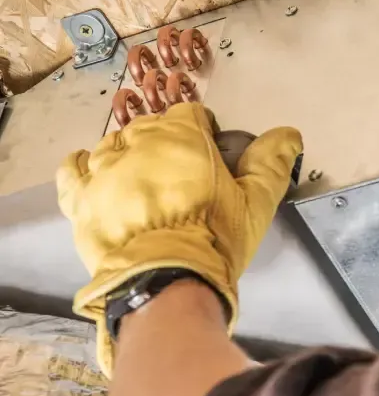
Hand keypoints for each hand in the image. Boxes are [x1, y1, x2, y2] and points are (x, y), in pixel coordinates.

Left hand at [57, 103, 302, 376]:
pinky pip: (73, 167)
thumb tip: (290, 133)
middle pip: (150, 127)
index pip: (190, 115)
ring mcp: (104, 167)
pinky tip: (93, 168)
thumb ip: (271, 163)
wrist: (165, 279)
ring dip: (129, 155)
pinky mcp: (80, 196)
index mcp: (182, 136)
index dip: (202, 132)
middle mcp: (138, 140)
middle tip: (180, 176)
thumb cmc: (215, 237)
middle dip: (165, 144)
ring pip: (114, 144)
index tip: (210, 155)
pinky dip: (82, 164)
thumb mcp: (255, 202)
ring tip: (143, 182)